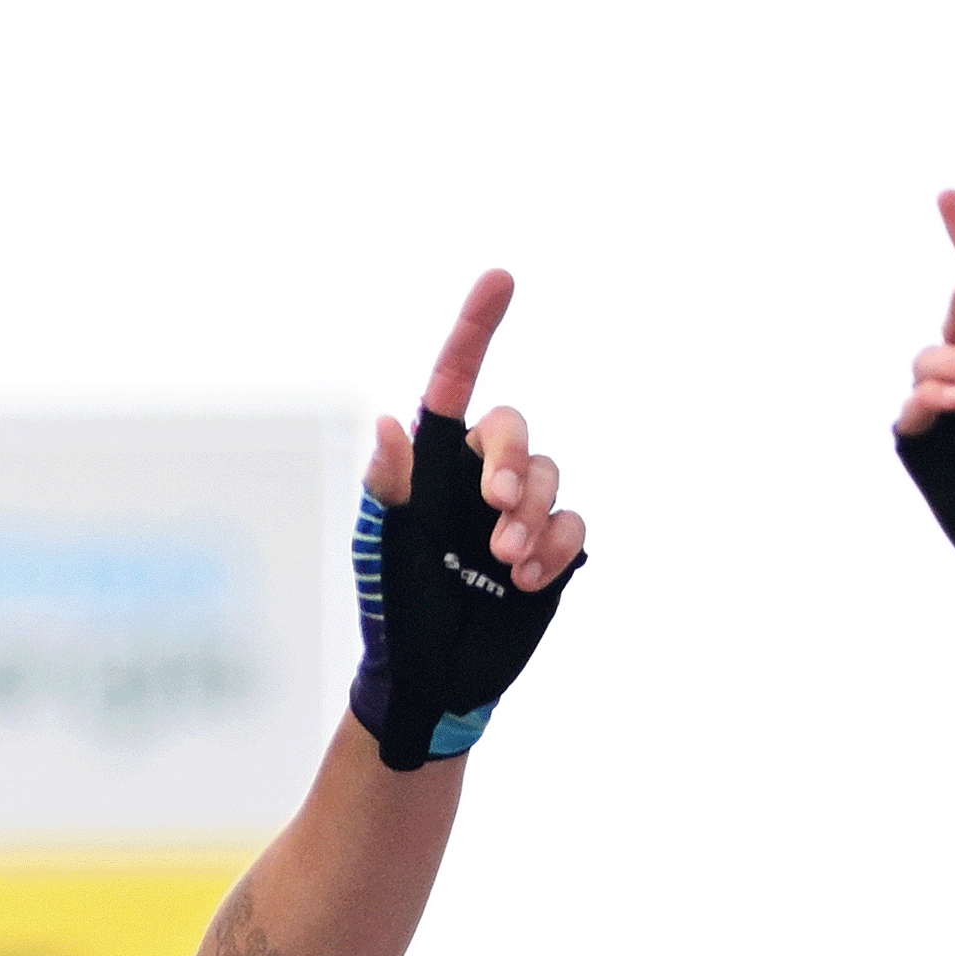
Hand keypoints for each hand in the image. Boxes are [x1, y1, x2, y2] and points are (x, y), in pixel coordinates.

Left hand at [345, 272, 585, 770]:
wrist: (436, 677)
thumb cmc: (396, 608)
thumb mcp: (381, 548)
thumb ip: (387, 487)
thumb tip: (389, 424)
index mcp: (432, 464)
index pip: (455, 381)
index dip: (477, 327)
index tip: (501, 279)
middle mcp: (476, 477)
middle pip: (513, 429)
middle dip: (510, 462)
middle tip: (495, 509)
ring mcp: (518, 512)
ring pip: (547, 474)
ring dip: (531, 513)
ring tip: (505, 561)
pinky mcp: (551, 549)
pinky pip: (573, 522)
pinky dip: (556, 546)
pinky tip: (527, 580)